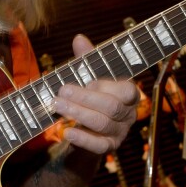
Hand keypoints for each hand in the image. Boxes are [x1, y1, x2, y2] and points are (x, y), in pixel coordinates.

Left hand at [53, 34, 138, 154]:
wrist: (83, 131)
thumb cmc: (89, 98)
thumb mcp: (88, 77)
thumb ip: (86, 60)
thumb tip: (79, 38)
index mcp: (129, 95)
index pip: (127, 90)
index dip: (105, 86)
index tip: (86, 81)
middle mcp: (128, 114)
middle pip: (112, 107)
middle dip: (84, 98)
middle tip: (61, 91)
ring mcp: (120, 133)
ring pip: (103, 124)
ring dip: (78, 114)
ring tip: (56, 105)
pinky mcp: (108, 148)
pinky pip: (98, 146)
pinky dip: (82, 139)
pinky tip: (66, 132)